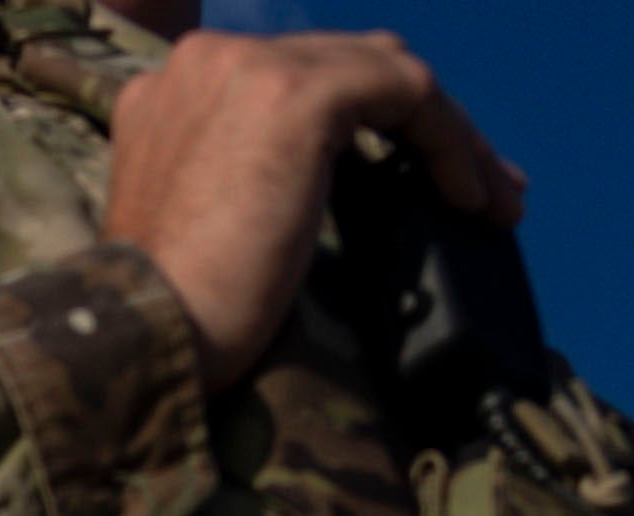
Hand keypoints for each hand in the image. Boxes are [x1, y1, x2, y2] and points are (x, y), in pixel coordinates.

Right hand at [105, 24, 509, 390]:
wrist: (142, 338)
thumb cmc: (171, 314)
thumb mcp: (204, 219)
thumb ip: (246, 171)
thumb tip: (333, 175)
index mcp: (172, 89)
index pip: (296, 75)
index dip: (368, 125)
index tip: (413, 184)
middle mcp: (205, 59)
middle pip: (347, 64)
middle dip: (417, 124)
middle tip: (472, 188)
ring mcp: (250, 68)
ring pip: (387, 72)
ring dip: (448, 135)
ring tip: (490, 198)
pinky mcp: (296, 94)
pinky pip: (408, 93)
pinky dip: (450, 142)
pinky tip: (468, 197)